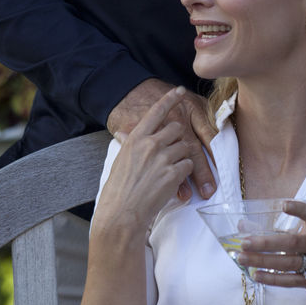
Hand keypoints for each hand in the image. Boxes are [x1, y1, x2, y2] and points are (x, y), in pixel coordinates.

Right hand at [106, 78, 216, 200]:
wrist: (121, 214)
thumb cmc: (117, 190)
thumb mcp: (120, 160)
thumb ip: (128, 144)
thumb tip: (123, 133)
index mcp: (135, 138)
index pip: (155, 111)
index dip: (169, 99)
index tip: (178, 90)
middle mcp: (150, 144)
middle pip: (176, 128)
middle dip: (178, 138)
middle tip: (171, 152)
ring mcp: (163, 158)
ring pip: (185, 147)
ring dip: (182, 157)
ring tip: (169, 171)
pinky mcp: (173, 173)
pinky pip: (188, 165)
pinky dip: (184, 173)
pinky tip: (173, 181)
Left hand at [236, 199, 305, 304]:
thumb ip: (283, 230)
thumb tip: (243, 226)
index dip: (299, 210)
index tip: (283, 205)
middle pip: (293, 243)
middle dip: (267, 242)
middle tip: (245, 241)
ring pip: (288, 263)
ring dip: (263, 261)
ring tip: (243, 258)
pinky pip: (290, 281)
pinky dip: (272, 278)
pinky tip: (256, 274)